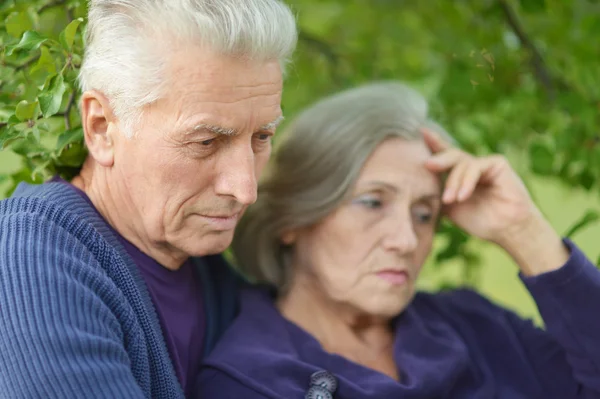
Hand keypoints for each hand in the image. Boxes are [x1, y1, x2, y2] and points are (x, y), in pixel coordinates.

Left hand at [422, 128, 568, 274]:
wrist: (505, 230)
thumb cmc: (480, 221)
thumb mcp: (450, 208)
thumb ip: (437, 194)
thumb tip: (416, 185)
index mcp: (459, 175)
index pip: (444, 156)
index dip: (433, 144)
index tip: (421, 132)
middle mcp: (471, 166)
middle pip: (451, 155)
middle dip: (438, 159)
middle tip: (427, 165)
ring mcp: (484, 163)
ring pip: (461, 162)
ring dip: (453, 182)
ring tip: (449, 199)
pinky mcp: (497, 163)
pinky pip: (475, 167)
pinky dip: (466, 181)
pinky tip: (462, 196)